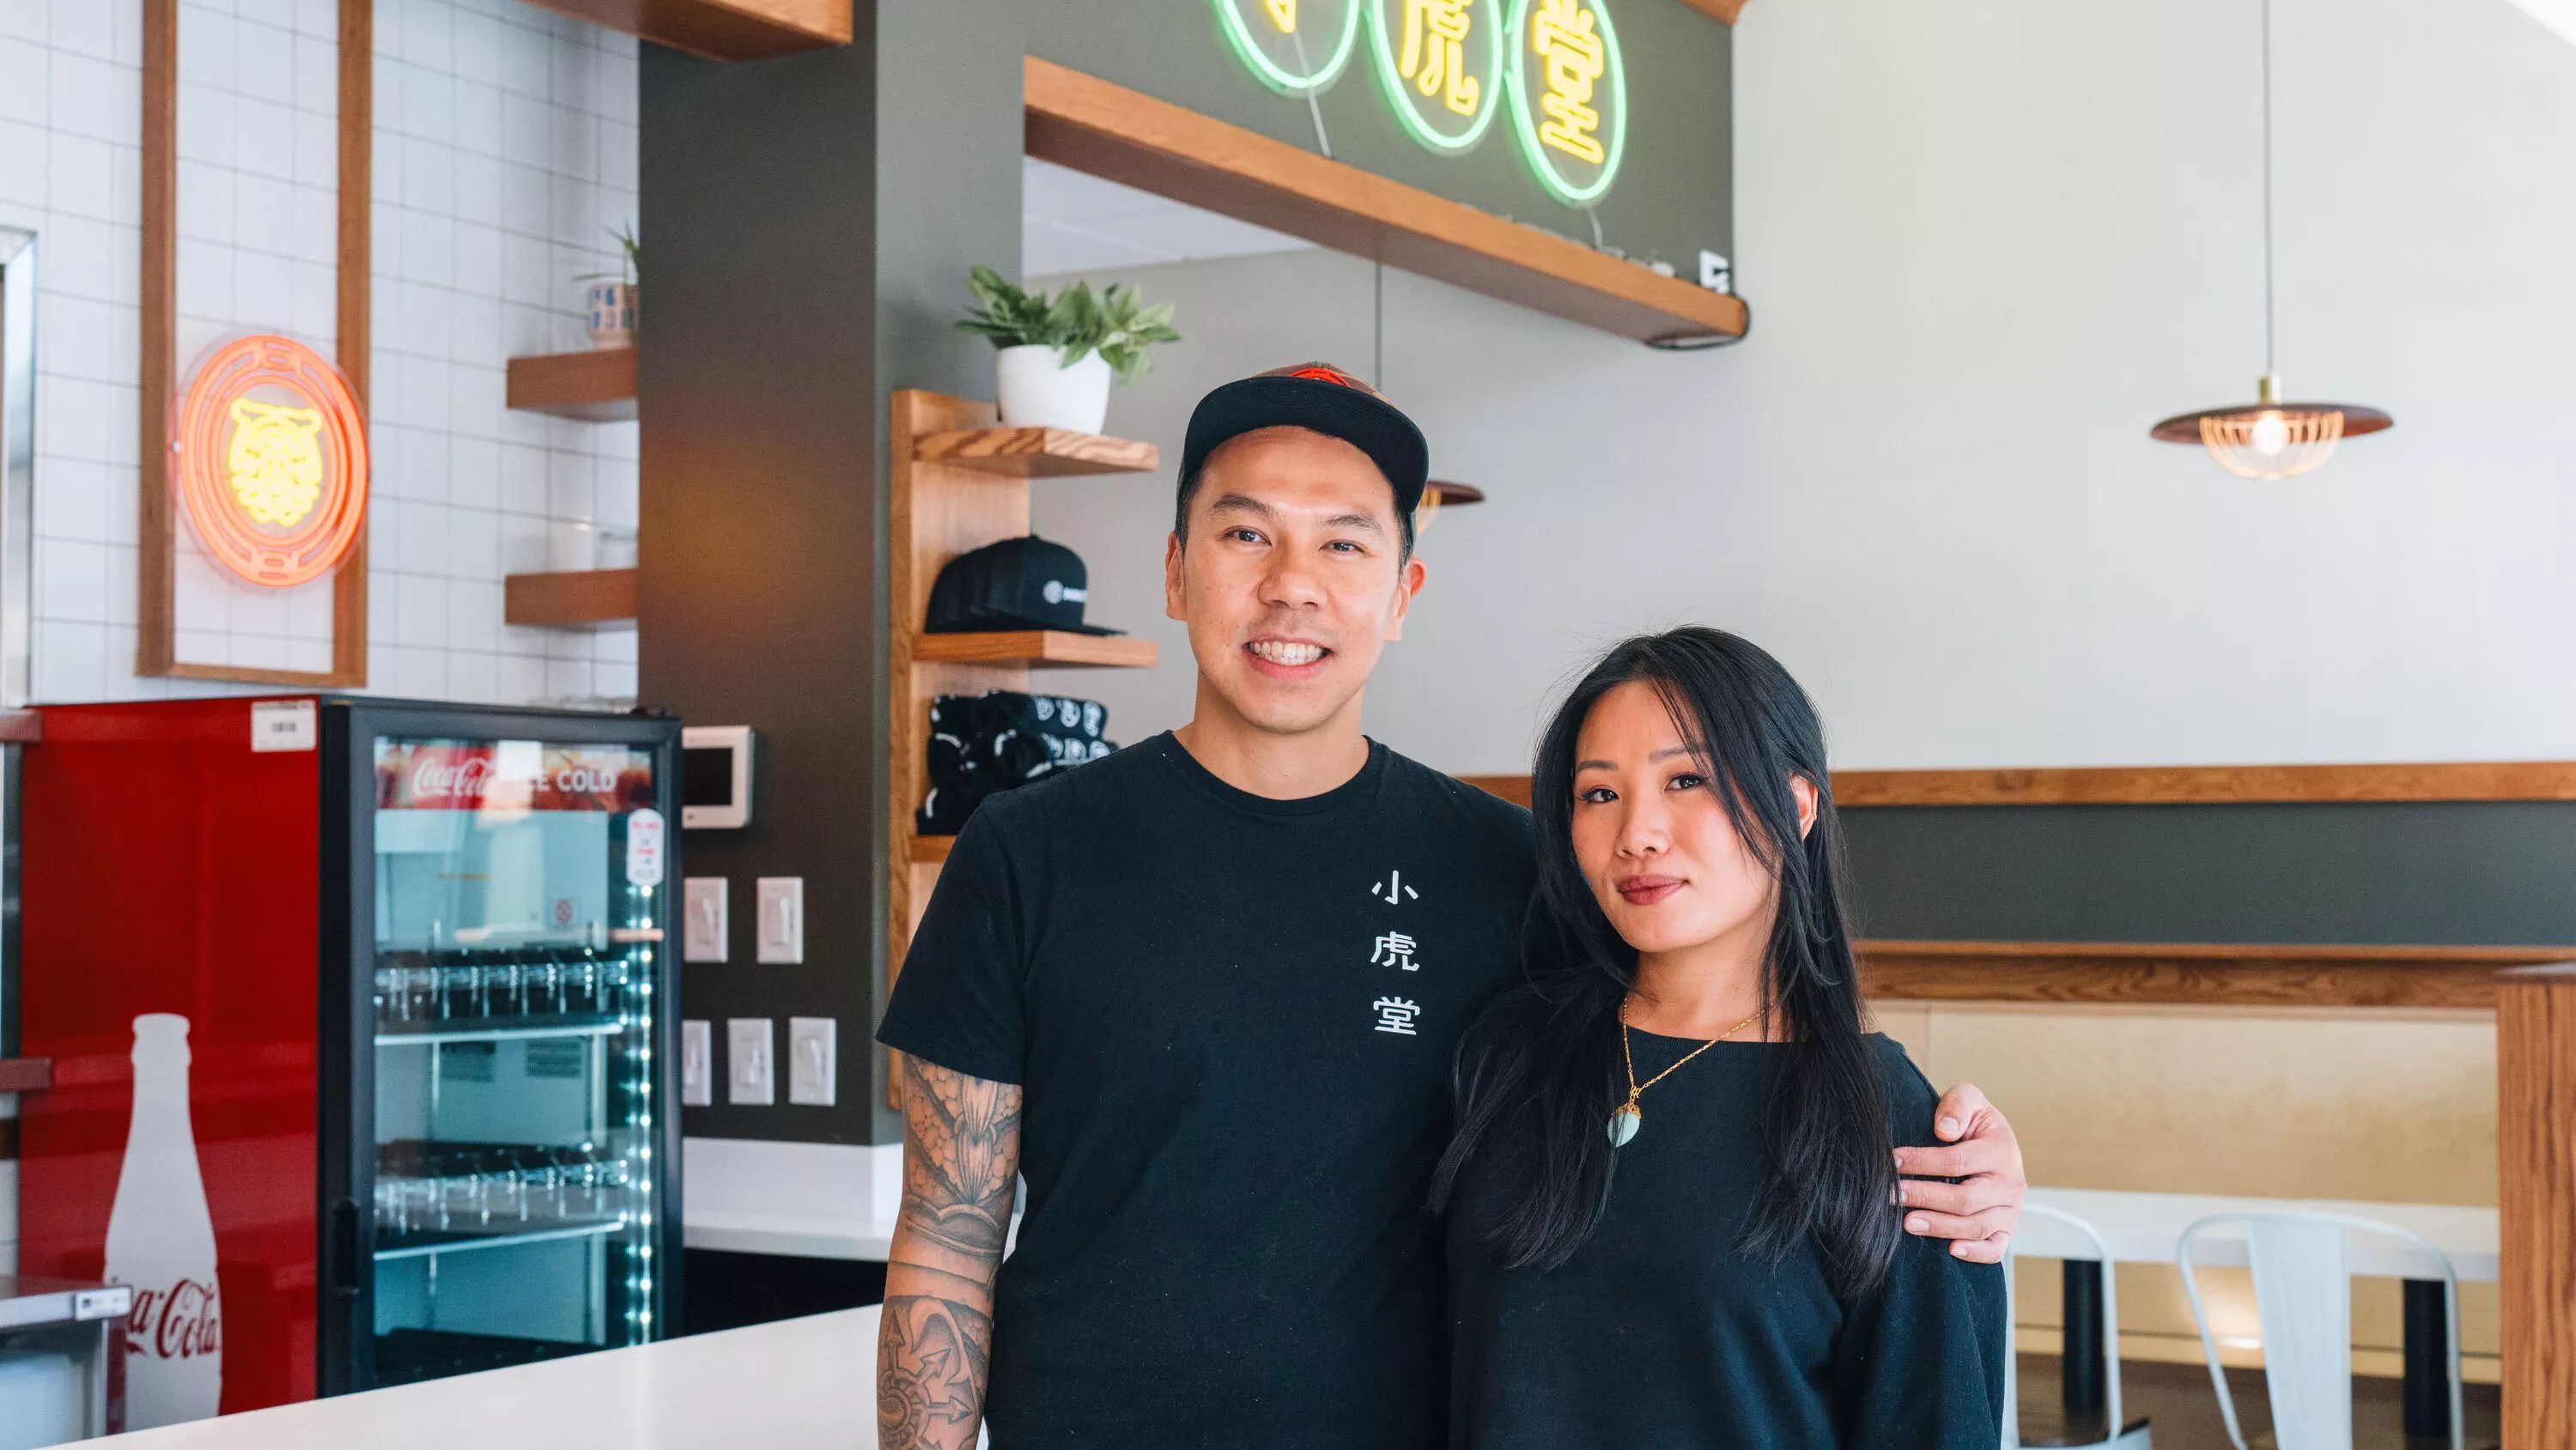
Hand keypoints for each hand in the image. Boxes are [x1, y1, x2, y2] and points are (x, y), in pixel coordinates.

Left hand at [1890, 1081, 2024, 1263]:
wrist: (1995, 1144)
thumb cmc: (1974, 1124)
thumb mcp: (1969, 1100)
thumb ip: (1958, 1105)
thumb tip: (1944, 1130)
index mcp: (2001, 1150)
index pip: (1957, 1161)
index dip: (1922, 1162)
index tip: (1892, 1162)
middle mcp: (2010, 1183)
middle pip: (1965, 1199)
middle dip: (1925, 1197)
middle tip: (1893, 1196)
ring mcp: (2010, 1210)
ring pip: (1975, 1226)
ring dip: (1940, 1226)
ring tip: (1908, 1222)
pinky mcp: (2006, 1230)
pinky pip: (1995, 1248)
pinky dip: (1976, 1253)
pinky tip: (1952, 1250)